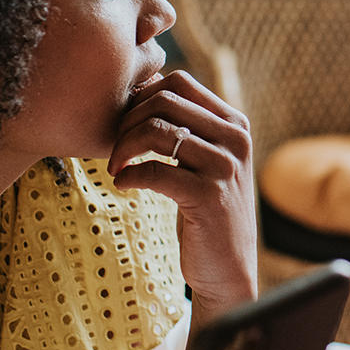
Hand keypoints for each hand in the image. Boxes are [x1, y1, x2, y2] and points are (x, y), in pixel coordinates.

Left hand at [108, 72, 257, 321]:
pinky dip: (128, 174)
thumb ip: (187, 127)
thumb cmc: (206, 210)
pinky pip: (154, 171)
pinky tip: (123, 183)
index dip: (143, 95)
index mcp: (234, 123)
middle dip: (128, 120)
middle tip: (115, 148)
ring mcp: (224, 168)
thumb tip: (141, 87)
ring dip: (123, 146)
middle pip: (165, 101)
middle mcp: (235, 140)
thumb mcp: (206, 161)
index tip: (126, 123)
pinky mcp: (208, 198)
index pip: (180, 82)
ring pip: (157, 132)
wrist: (228, 268)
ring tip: (115, 166)